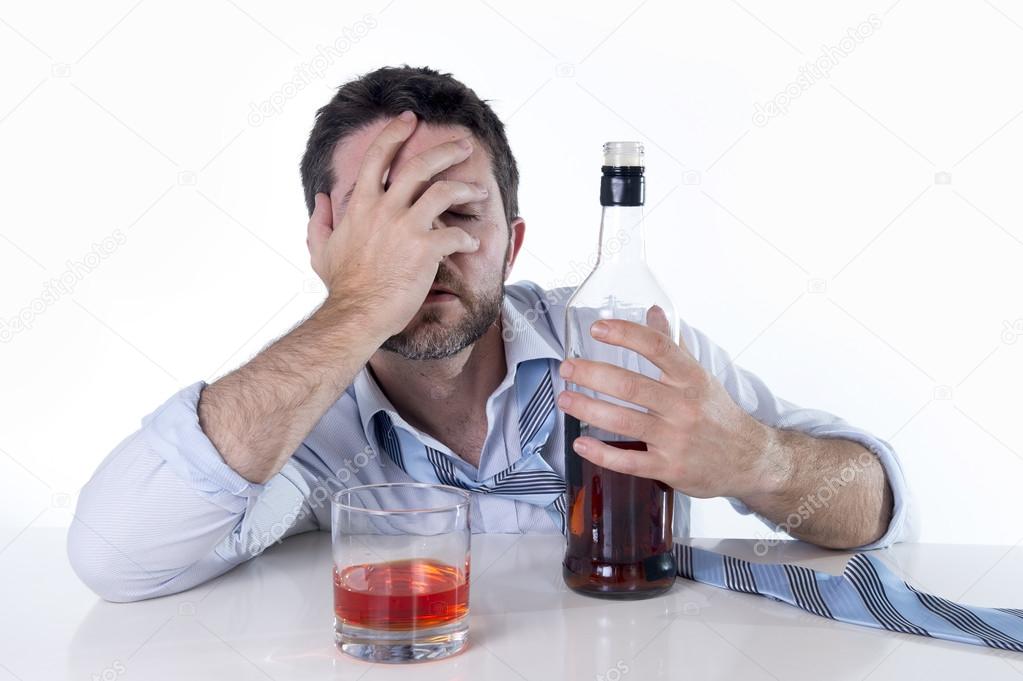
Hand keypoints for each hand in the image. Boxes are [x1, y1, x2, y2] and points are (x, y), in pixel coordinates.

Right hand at [306, 111, 487, 340]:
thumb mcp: (321, 250)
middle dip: (445, 150)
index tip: (409, 120)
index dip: (395, 134)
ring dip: (466, 188)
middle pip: (419, 165)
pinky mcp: (425, 248)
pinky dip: (467, 237)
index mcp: (360, 205)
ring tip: (480, 191)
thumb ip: (319, 221)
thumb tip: (321, 198)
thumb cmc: (342, 287)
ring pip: (443, 191)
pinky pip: (455, 233)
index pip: (378, 157)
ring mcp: (405, 227)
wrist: (356, 314)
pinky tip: (472, 243)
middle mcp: (384, 209)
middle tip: (463, 144)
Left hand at [555, 306, 777, 499]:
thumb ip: (672, 344)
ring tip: (565, 399)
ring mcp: (676, 439)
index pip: (658, 347)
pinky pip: (629, 461)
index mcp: (691, 378)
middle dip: (592, 374)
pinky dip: (601, 454)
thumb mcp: (700, 376)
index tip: (598, 328)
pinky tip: (581, 444)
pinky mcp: (669, 468)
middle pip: (631, 385)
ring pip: (624, 421)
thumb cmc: (718, 415)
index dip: (626, 335)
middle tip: (567, 368)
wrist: (750, 460)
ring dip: (588, 409)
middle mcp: (683, 406)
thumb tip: (653, 311)